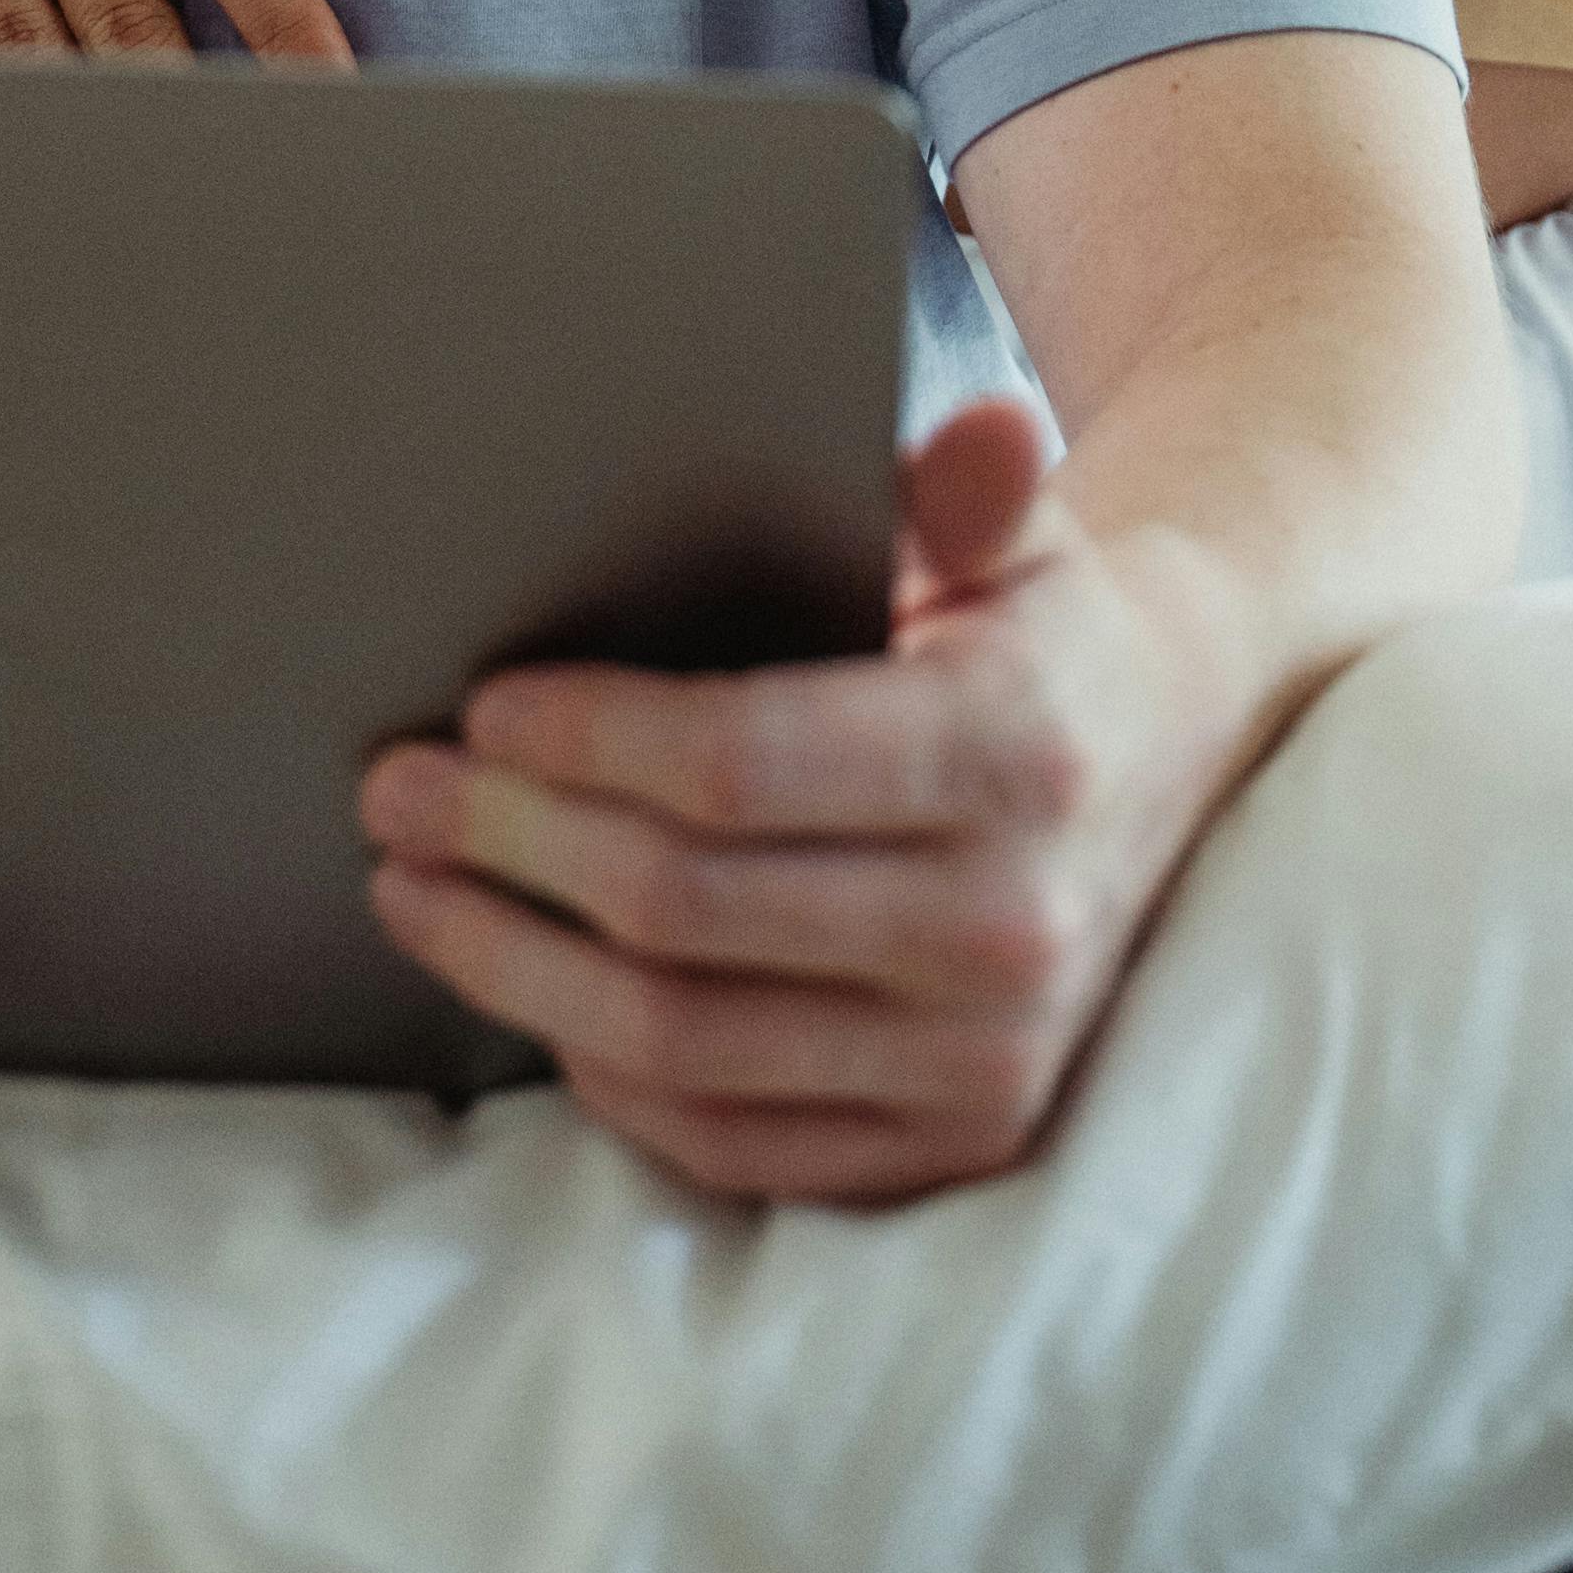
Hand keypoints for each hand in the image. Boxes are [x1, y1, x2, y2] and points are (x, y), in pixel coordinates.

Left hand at [359, 398, 1263, 1205]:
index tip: (481, 711)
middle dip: (508, 843)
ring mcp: (986, 1063)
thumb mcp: (1021, 543)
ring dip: (515, 966)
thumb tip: (988, 424)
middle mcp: (1012, 930)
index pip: (739, 764)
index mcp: (1018, 757)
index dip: (584, 743)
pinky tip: (535, 996)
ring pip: (680, 1042)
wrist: (1175, 771)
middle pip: (681, 909)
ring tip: (416, 891)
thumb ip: (967, 494)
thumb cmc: (1042, 634)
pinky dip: (607, 1074)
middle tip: (396, 792)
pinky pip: (733, 1141)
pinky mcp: (958, 1147)